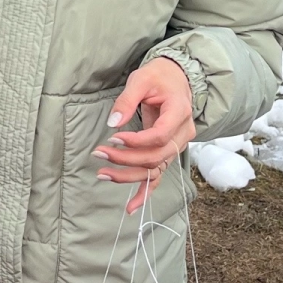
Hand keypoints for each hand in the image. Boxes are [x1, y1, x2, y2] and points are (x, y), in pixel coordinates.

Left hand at [95, 57, 195, 212]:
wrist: (177, 78)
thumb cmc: (159, 76)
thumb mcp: (141, 79)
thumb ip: (127, 100)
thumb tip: (112, 123)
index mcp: (179, 113)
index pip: (158, 136)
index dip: (135, 141)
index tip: (113, 137)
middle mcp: (183, 134)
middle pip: (156, 157)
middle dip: (126, 160)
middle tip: (100, 154)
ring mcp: (177, 146)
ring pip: (155, 169)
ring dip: (129, 176)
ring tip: (103, 175)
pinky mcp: (168, 152)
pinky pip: (159, 176)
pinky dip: (145, 192)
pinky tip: (131, 206)